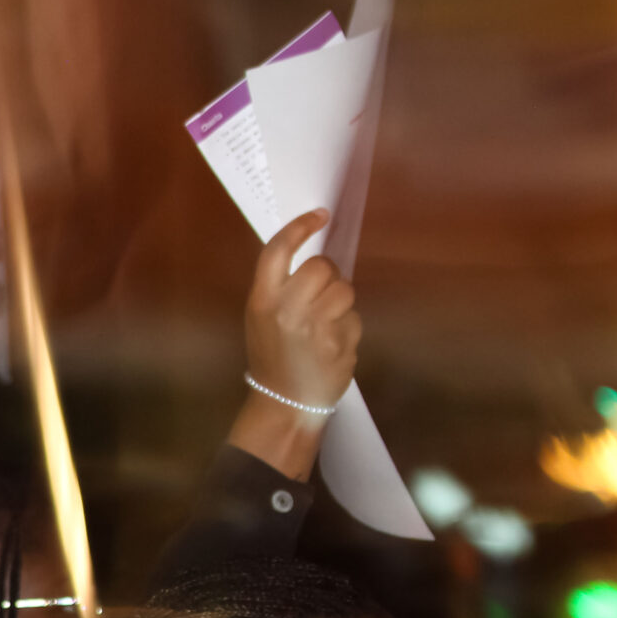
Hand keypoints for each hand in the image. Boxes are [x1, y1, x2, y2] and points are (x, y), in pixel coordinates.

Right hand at [244, 208, 358, 415]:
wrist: (284, 402)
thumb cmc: (272, 355)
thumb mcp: (261, 319)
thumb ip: (280, 288)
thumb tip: (315, 257)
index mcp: (262, 301)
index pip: (278, 252)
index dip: (299, 228)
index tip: (320, 215)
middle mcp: (287, 310)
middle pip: (322, 266)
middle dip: (327, 276)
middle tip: (320, 294)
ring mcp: (316, 327)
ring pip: (345, 289)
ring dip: (341, 301)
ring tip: (326, 323)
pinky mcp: (340, 343)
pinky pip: (354, 318)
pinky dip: (347, 327)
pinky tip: (333, 345)